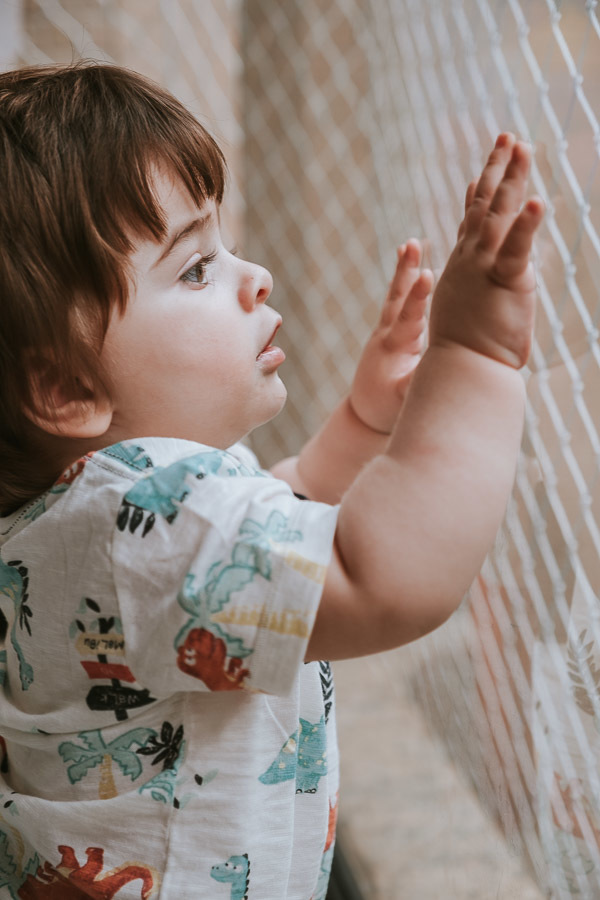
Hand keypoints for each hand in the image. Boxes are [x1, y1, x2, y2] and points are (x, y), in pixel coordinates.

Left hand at [349, 240, 432, 433]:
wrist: (365, 410)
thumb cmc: (386, 408)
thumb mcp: (402, 399)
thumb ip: (414, 384)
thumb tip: (433, 372)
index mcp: (394, 349)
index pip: (408, 318)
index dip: (418, 297)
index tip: (427, 275)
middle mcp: (388, 334)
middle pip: (398, 298)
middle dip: (406, 271)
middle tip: (412, 245)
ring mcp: (387, 329)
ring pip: (397, 294)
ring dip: (405, 269)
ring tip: (410, 243)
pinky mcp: (391, 329)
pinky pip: (399, 298)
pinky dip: (404, 277)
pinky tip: (407, 255)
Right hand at [430, 133, 544, 368]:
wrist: (462, 370)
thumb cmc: (464, 354)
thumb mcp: (465, 314)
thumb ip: (474, 296)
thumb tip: (480, 296)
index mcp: (463, 268)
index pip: (471, 224)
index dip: (477, 196)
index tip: (478, 175)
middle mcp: (470, 259)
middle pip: (485, 205)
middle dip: (497, 168)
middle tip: (508, 137)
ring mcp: (484, 266)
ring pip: (499, 213)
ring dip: (511, 177)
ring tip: (521, 146)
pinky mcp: (505, 280)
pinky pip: (517, 247)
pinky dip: (527, 224)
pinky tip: (537, 201)